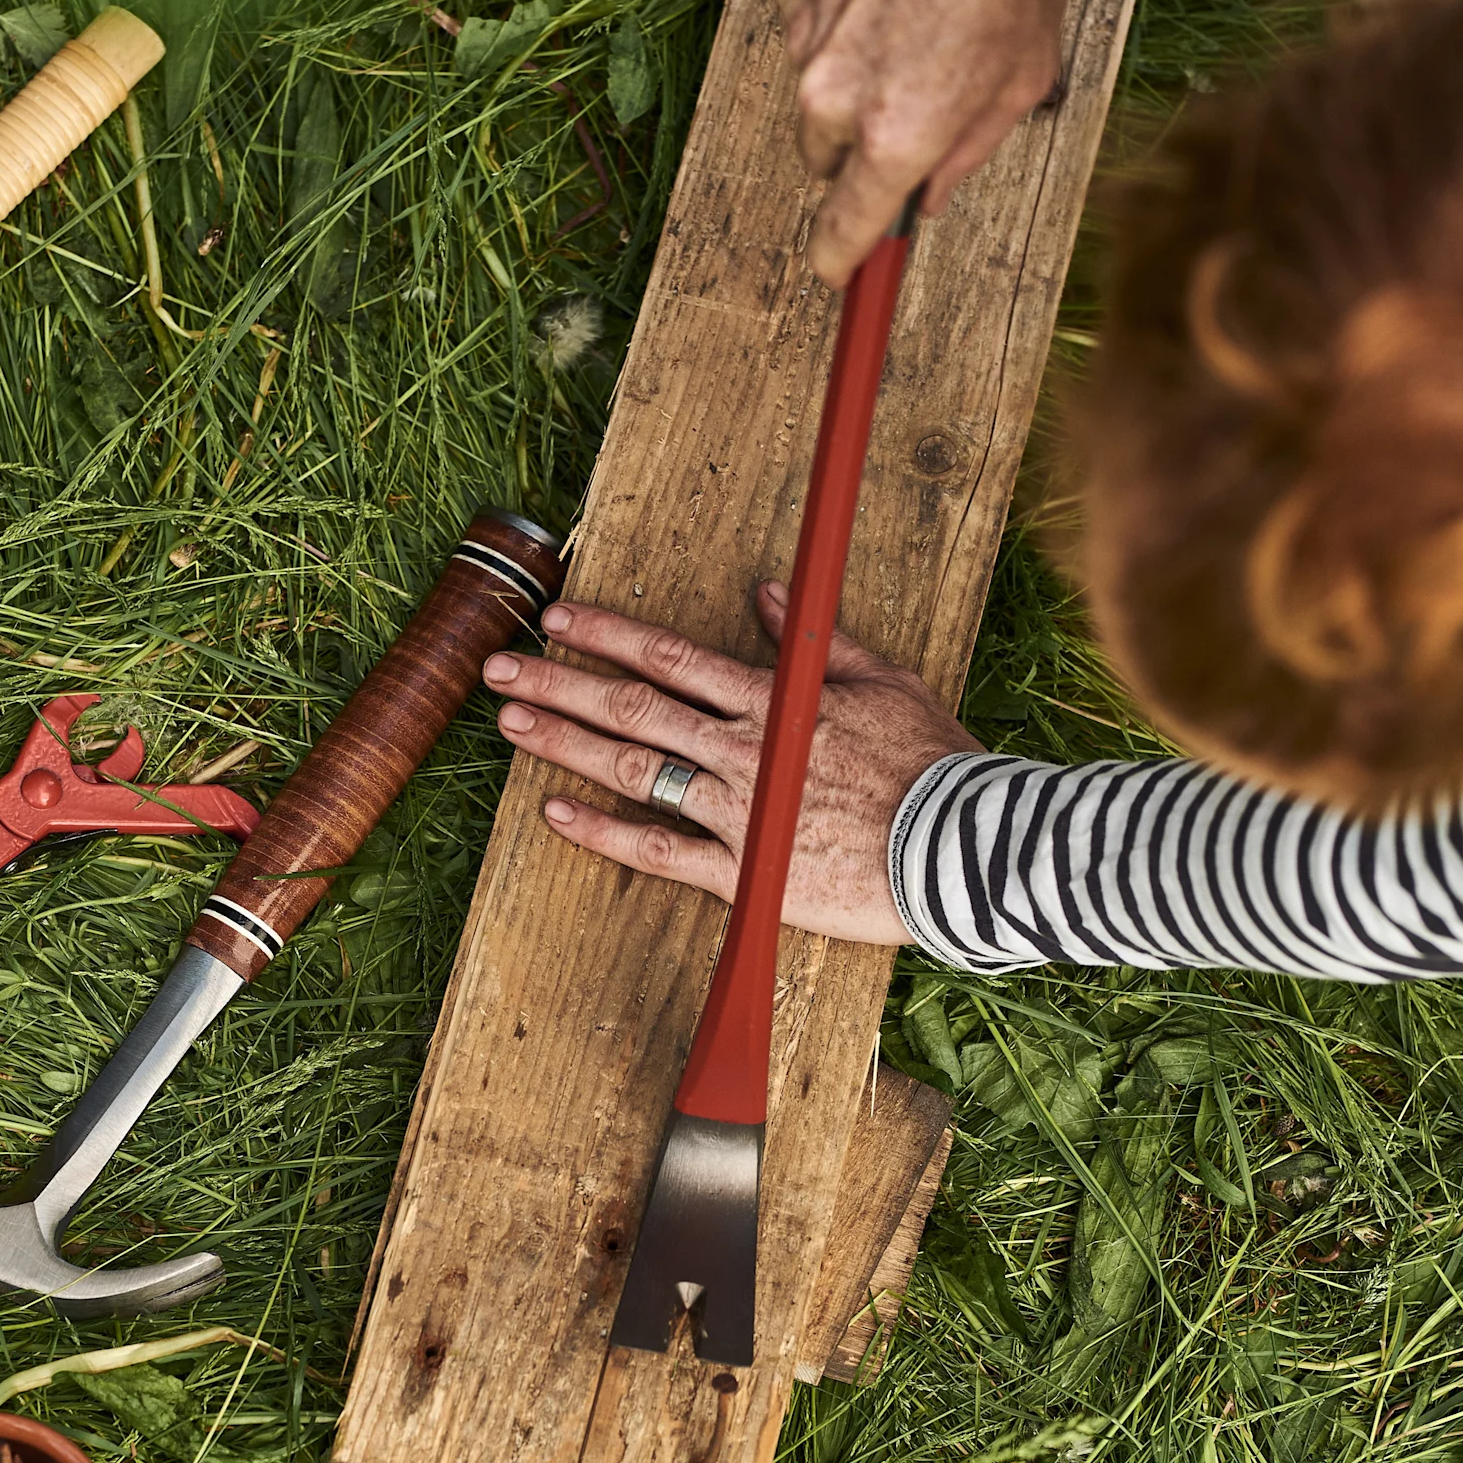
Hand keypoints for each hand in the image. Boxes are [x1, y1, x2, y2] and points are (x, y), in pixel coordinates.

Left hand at [483, 584, 982, 943]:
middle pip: (633, 708)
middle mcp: (743, 749)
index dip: (609, 634)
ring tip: (510, 725)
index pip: (671, 657)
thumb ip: (812, 635)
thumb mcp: (882, 679)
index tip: (558, 618)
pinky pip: (657, 850)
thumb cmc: (931, 763)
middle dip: (561, 683)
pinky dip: (602, 831)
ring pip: (634, 769)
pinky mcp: (743, 872)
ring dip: (564, 744)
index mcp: (773, 700)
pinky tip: (555, 813)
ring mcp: (737, 812)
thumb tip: (766, 591)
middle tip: (501, 669)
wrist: (962, 849)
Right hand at [776, 0, 1067, 286]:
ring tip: (908, 25)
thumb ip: (968, 153)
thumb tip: (928, 195)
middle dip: (856, 150)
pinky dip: (839, 20)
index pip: (844, 230)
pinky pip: (808, 27)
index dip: (842, 259)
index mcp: (895, 136)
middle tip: (906, 108)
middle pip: (823, 160)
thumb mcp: (1020, 84)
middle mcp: (836, 98)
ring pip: (813, 91)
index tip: (841, 270)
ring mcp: (808, 40)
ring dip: (849, 78)